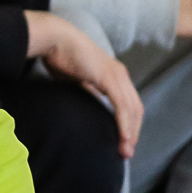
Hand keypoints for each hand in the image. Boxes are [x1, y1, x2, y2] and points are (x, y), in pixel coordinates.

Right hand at [25, 11, 142, 157]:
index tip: (123, 142)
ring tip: (125, 150)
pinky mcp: (110, 78)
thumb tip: (87, 107)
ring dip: (131, 132)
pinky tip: (123, 137)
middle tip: (126, 152)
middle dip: (133, 132)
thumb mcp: (77, 81)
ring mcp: (117, 75)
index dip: (129, 124)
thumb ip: (87, 93)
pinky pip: (121, 106)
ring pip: (132, 110)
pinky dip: (124, 123)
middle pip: (136, 109)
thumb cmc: (61, 58)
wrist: (55, 40)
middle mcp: (120, 74)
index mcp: (114, 74)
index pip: (129, 104)